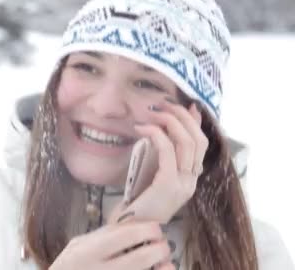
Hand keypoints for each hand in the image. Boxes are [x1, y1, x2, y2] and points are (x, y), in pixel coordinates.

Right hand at [49, 220, 173, 269]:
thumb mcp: (77, 246)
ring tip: (166, 264)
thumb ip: (101, 236)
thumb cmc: (67, 266)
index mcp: (89, 251)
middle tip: (164, 247)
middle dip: (159, 250)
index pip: (125, 235)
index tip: (157, 229)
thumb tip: (132, 225)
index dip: (147, 230)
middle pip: (140, 258)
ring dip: (161, 269)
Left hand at [110, 99, 207, 223]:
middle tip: (161, 104)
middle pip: (197, 139)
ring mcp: (183, 184)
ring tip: (151, 112)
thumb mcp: (152, 173)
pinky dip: (156, 134)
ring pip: (186, 143)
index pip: (202, 143)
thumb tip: (166, 126)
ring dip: (169, 121)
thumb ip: (162, 154)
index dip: (194, 121)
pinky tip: (142, 127)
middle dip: (181, 116)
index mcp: (191, 179)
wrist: (129, 228)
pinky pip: (168, 152)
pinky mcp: (168, 185)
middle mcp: (192, 181)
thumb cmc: (137, 200)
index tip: (184, 105)